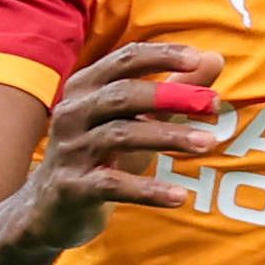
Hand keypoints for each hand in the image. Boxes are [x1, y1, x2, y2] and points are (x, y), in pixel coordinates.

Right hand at [13, 43, 225, 252]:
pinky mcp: (72, 188)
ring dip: (168, 137)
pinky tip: (178, 197)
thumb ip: (173, 90)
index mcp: (86, 87)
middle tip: (212, 103)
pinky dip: (148, 190)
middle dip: (170, 96)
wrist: (49, 208)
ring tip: (207, 143)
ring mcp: (70, 150)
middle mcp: (73, 112)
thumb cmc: (100, 155)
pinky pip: (112, 185)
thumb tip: (214, 58)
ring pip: (120, 135)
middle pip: (122, 94)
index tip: (197, 59)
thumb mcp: (137, 120)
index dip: (161, 56)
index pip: (125, 60)